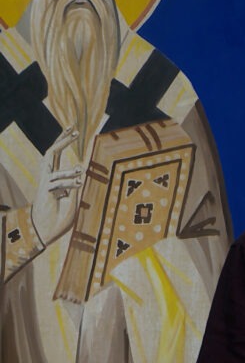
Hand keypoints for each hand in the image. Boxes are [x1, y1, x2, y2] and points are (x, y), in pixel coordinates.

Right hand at [31, 128, 83, 244]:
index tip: (73, 131)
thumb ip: (75, 185)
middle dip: (62, 140)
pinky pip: (57, 183)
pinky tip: (79, 183)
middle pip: (51, 153)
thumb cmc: (59, 218)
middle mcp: (47, 178)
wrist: (47, 233)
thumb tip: (81, 172)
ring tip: (81, 170)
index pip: (56, 155)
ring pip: (53, 167)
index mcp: (53, 178)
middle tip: (74, 129)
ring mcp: (45, 184)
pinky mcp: (45, 192)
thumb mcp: (73, 199)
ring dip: (68, 168)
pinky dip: (69, 182)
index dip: (63, 142)